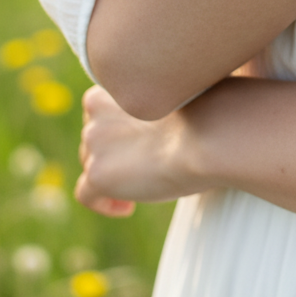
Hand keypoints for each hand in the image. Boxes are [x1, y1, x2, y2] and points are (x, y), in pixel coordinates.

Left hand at [74, 85, 201, 216]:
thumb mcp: (172, 100)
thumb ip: (152, 109)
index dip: (118, 131)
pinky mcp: (98, 174)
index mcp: (114, 89)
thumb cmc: (204, 115)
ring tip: (143, 186)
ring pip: (91, 165)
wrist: (208, 134)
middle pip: (93, 141)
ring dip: (112, 177)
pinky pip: (86, 195)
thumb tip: (155, 130)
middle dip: (113, 155)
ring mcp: (94, 145)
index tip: (139, 143)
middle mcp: (96, 114)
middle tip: (144, 168)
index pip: (101, 113)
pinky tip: (128, 207)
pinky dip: (104, 203)